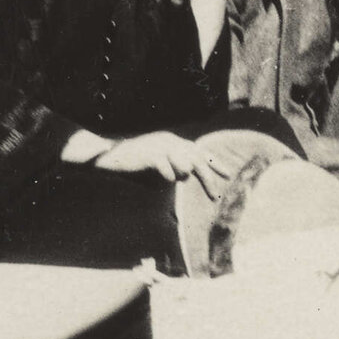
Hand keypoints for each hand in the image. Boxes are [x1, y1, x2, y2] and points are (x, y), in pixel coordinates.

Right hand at [95, 131, 230, 197]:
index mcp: (173, 142)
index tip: (228, 175)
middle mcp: (171, 141)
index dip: (215, 163)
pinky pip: (169, 174)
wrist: (110, 158)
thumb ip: (172, 169)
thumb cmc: (134, 165)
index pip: (200, 152)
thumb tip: (186, 176)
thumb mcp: (157, 168)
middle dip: (208, 180)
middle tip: (215, 197)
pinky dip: (165, 178)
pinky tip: (156, 175)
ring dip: (178, 176)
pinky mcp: (153, 155)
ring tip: (163, 176)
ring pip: (185, 168)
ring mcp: (162, 146)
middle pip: (198, 161)